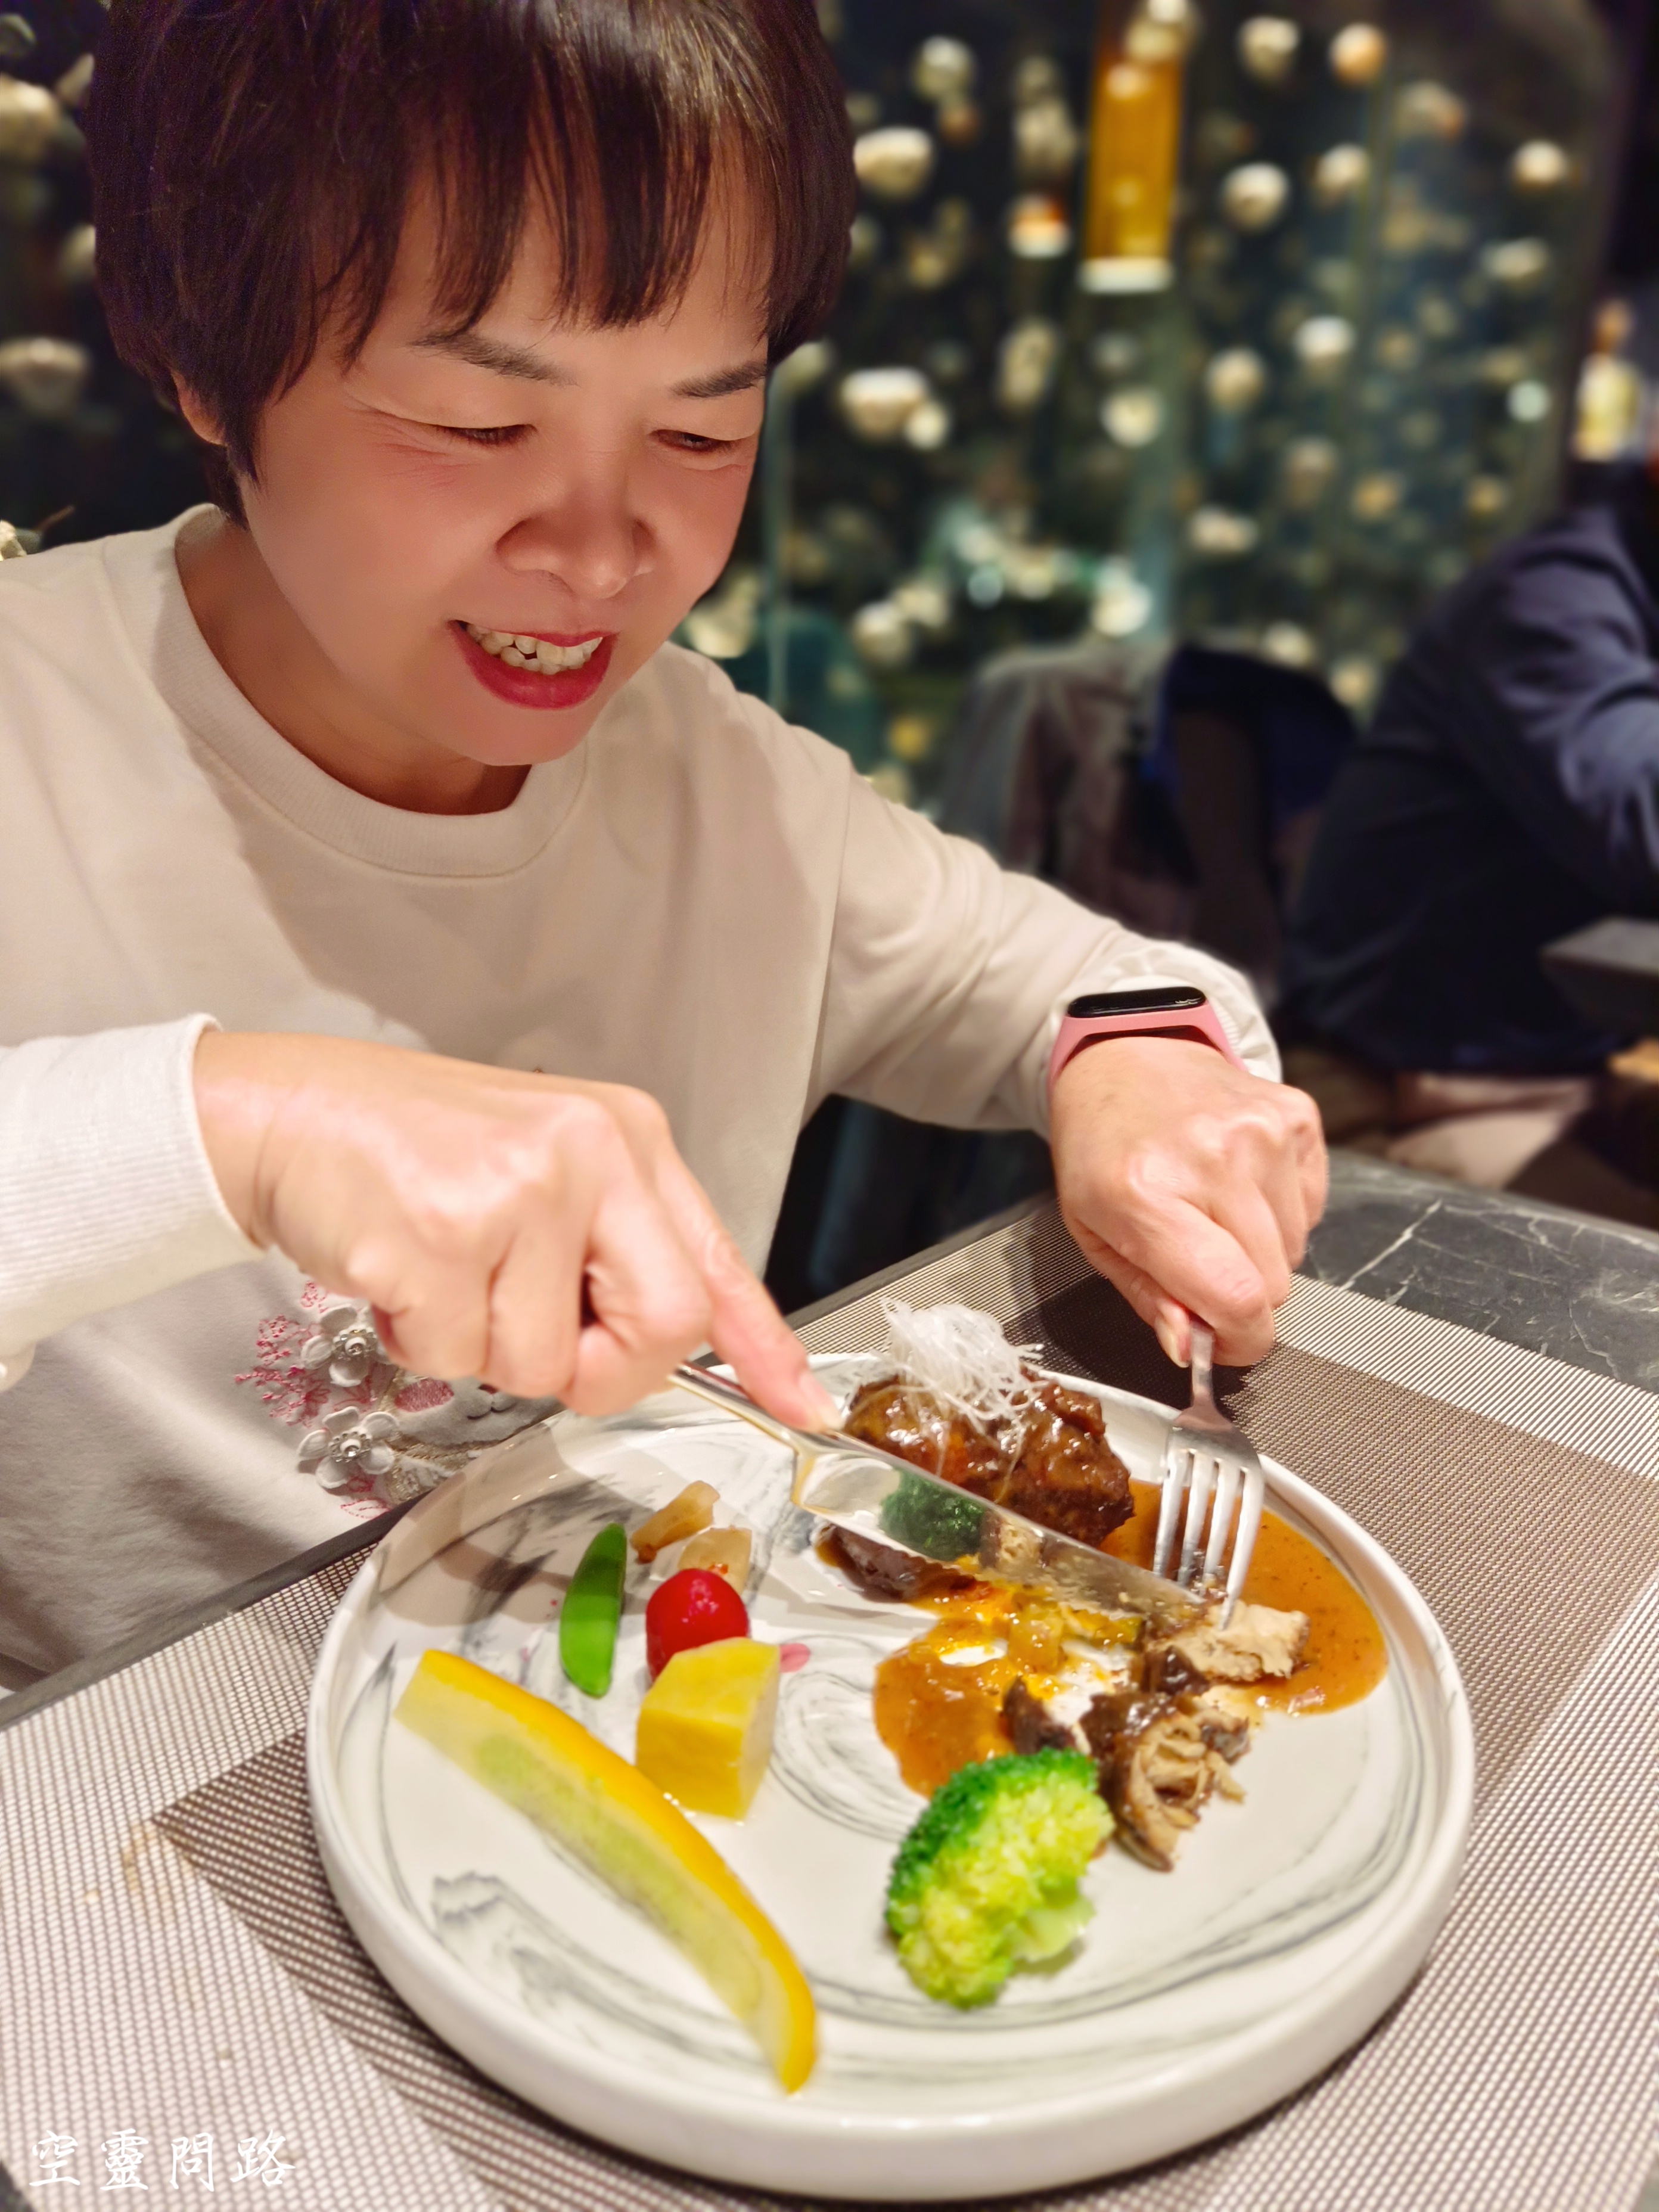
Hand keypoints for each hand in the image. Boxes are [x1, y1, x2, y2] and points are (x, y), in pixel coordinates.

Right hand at [193, 1032, 836, 1425]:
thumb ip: (614, 1253)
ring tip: (443, 1271)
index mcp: (627, 1139)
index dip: (766, 1346)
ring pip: (544, 1363)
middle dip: (599, 1369)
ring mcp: (519, 1190)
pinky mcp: (444, 1233)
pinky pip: (458, 1356)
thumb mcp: (544, 1174)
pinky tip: (401, 1272)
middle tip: (536, 1335)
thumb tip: (683, 1349)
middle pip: (661, 1328)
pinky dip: (420, 1341)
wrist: (291, 1113)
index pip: (717, 1261)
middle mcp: (590, 1153)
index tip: (805, 1407)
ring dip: (483, 1347)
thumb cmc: (414, 1152)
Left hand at [1049, 1035, 1326, 1367]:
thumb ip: (1146, 1296)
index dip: (1242, 1341)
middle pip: (1274, 1284)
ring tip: (1214, 1210)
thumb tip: (1190, 1347)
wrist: (1126, 1057)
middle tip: (1203, 1262)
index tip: (1227, 1343)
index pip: (1235, 1298)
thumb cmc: (1103, 1148)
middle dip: (1242, 1294)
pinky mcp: (1295, 1115)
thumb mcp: (1093, 1232)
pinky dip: (1280, 1211)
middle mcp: (1212, 1157)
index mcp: (1144, 1193)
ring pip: (1295, 1250)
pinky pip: (1312, 1207)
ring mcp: (1261, 1131)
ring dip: (1260, 1250)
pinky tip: (1240, 1183)